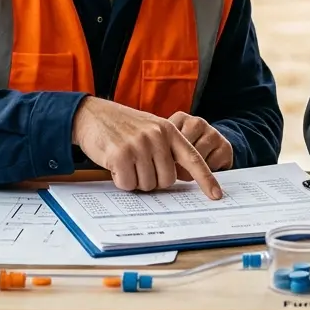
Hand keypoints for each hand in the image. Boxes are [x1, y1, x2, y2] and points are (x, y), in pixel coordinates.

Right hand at [72, 97, 222, 198]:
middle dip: (153, 180)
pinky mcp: (120, 154)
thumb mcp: (150, 128)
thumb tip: (175, 179)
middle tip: (139, 167)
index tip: (217, 195)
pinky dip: (121, 181)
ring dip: (135, 180)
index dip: (206, 179)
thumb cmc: (123, 125)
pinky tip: (115, 165)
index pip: (193, 159)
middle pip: (167, 180)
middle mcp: (157, 136)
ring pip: (147, 185)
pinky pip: (128, 184)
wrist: (92, 114)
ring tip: (126, 162)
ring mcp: (139, 145)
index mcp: (169, 130)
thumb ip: (166, 148)